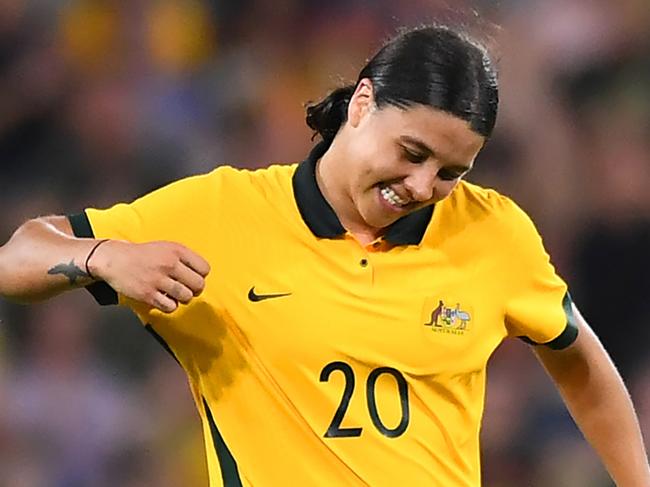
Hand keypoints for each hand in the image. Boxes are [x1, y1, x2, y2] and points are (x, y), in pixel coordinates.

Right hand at [87, 240, 209, 312]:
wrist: (115, 259)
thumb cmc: (144, 255)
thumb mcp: (167, 247)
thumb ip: (185, 259)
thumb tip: (202, 276)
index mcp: (176, 250)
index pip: (204, 268)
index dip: (201, 275)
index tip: (193, 277)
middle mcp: (169, 264)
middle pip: (198, 285)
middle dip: (195, 289)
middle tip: (186, 288)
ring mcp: (158, 279)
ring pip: (186, 297)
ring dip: (183, 298)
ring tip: (174, 293)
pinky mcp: (148, 294)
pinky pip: (170, 307)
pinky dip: (170, 306)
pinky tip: (163, 299)